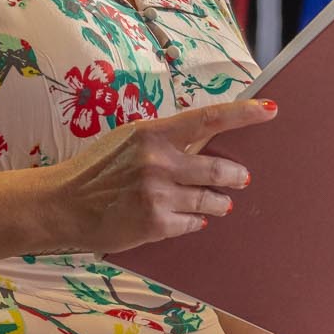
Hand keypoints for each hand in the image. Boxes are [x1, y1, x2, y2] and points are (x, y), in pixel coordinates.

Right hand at [47, 98, 275, 254]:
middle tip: (242, 178)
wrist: (62, 205)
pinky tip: (189, 218)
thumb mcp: (129, 141)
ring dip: (219, 202)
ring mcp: (158, 194)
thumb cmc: (96, 170)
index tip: (271, 109)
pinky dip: (195, 220)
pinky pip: (192, 222)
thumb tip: (206, 142)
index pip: (209, 118)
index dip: (244, 113)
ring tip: (221, 203)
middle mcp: (158, 161)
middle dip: (236, 176)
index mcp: (153, 133)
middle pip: (218, 169)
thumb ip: (165, 140)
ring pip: (210, 200)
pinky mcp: (155, 223)